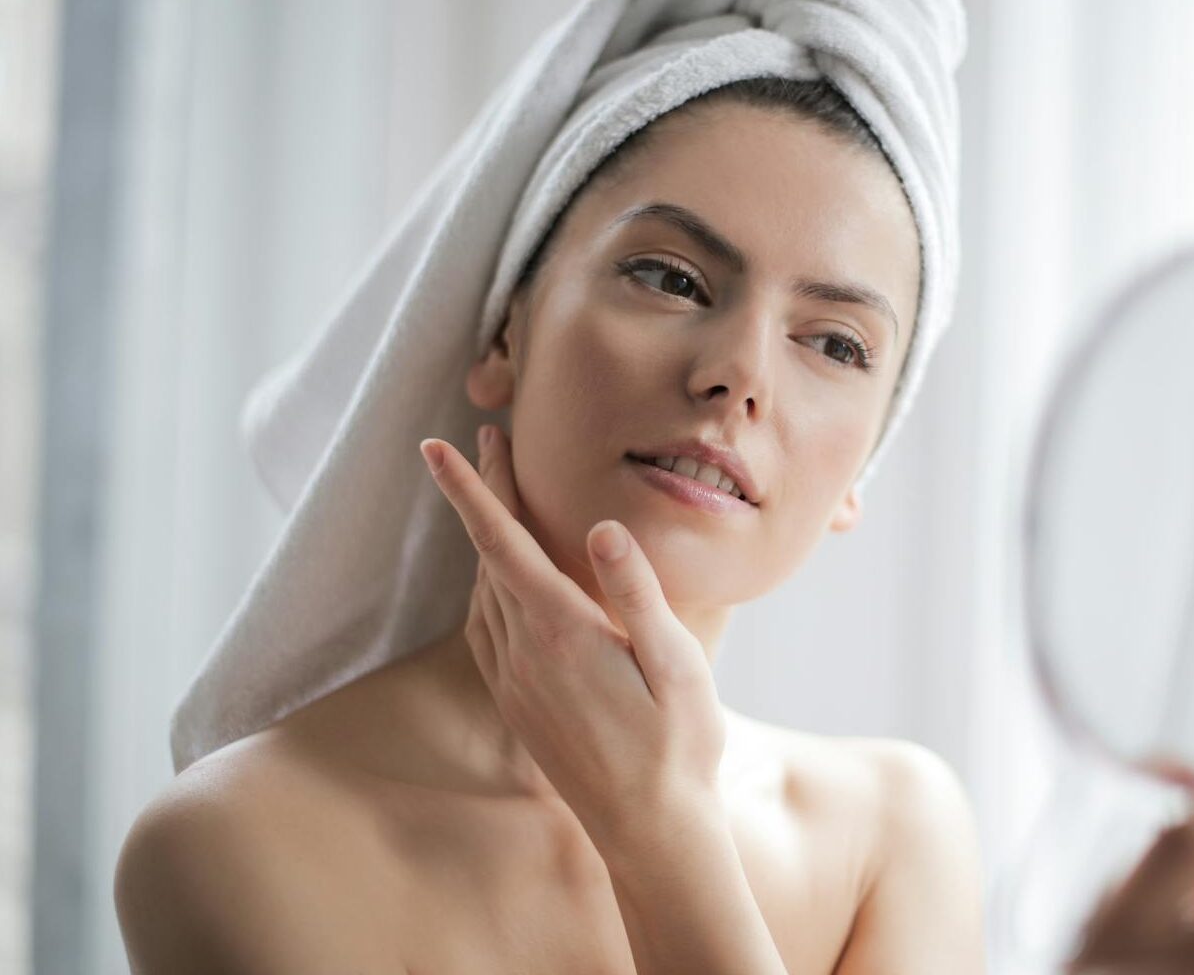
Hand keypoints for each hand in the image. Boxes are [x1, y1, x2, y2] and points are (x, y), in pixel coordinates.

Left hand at [420, 425, 726, 847]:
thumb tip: (604, 526)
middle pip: (488, 556)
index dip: (469, 490)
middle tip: (486, 440)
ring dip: (484, 539)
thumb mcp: (677, 665)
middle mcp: (524, 654)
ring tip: (497, 497)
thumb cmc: (678, 745)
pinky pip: (485, 628)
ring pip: (482, 591)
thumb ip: (638, 594)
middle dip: (483, 495)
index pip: (503, 543)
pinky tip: (502, 579)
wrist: (650, 830)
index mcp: (562, 633)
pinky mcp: (516, 704)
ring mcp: (514, 682)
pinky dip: (487, 585)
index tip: (436, 446)